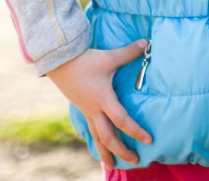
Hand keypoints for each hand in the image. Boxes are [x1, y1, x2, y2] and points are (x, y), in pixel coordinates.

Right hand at [46, 40, 153, 168]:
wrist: (59, 62)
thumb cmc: (85, 60)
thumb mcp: (108, 57)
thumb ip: (128, 52)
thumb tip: (147, 43)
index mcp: (103, 99)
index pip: (122, 120)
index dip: (136, 131)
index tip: (149, 140)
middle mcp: (94, 110)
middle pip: (108, 137)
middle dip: (121, 150)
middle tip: (135, 161)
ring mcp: (87, 111)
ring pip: (97, 137)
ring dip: (106, 152)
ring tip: (112, 165)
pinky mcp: (83, 108)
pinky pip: (91, 129)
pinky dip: (98, 140)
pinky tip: (101, 146)